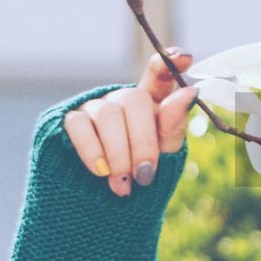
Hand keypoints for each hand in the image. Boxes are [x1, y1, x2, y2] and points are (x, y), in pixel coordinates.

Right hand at [63, 48, 199, 196]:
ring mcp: (96, 107)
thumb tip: (190, 92)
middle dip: (142, 142)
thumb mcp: (164, 154)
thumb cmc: (141, 175)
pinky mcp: (71, 119)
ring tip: (123, 185)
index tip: (184, 58)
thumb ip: (174, 126)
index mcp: (153, 105)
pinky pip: (78, 125)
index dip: (169, 64)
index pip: (160, 76)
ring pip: (107, 114)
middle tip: (144, 176)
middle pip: (134, 99)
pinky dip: (92, 150)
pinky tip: (101, 172)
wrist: (102, 203)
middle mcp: (123, 99)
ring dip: (118, 153)